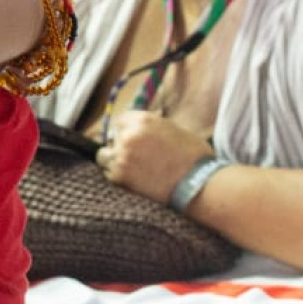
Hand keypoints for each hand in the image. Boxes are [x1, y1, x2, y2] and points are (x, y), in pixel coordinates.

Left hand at [97, 110, 215, 203]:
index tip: (131, 141)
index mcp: (142, 120)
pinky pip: (109, 175)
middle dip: (120, 146)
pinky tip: (134, 182)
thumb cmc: (193, 157)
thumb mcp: (174, 129)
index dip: (125, 131)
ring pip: (104, 157)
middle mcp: (128, 134)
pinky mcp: (120, 176)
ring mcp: (122, 155)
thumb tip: (141, 129)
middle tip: (135, 159)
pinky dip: (118, 178)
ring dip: (115, 162)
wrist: (199, 183)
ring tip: (133, 171)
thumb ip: (152, 127)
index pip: (120, 121)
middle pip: (111, 138)